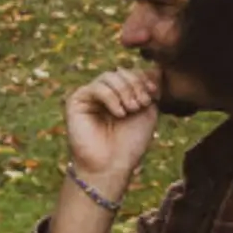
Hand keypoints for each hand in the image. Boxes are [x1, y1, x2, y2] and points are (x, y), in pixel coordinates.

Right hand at [51, 66, 160, 232]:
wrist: (111, 165)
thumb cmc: (130, 143)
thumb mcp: (148, 111)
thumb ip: (151, 89)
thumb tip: (156, 66)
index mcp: (120, 94)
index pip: (132, 72)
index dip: (144, 79)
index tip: (153, 95)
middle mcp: (104, 92)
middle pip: (122, 71)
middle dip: (135, 85)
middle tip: (141, 104)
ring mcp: (89, 96)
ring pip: (110, 76)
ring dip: (125, 91)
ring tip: (131, 110)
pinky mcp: (76, 101)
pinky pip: (96, 87)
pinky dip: (111, 98)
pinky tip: (118, 113)